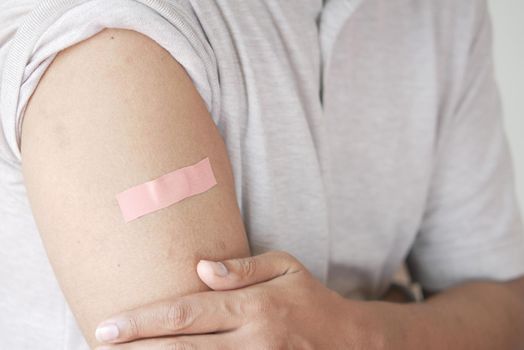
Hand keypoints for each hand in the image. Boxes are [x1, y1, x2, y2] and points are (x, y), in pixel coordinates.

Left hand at [94, 251, 396, 348]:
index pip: (187, 313)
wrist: (352, 341)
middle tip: (101, 345)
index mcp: (253, 306)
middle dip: (137, 348)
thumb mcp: (285, 267)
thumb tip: (199, 267)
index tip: (108, 326)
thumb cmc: (312, 299)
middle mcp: (252, 339)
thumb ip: (243, 267)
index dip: (144, 320)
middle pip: (182, 346)